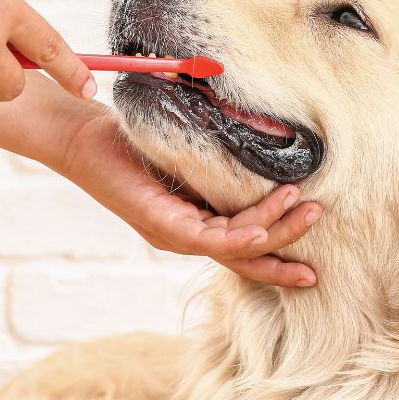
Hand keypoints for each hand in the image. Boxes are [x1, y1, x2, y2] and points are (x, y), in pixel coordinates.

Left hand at [60, 113, 321, 287]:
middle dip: (284, 261)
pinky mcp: (158, 223)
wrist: (79, 136)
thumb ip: (218, 162)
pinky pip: (207, 237)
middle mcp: (183, 235)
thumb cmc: (129, 139)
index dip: (277, 255)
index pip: (242, 246)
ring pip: (234, 246)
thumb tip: (264, 145)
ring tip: (308, 213)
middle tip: (319, 264)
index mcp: (192, 222)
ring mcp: (172, 233)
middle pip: (244, 258)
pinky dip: (239, 235)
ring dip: (274, 233)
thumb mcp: (185, 150)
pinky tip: (261, 231)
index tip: (311, 263)